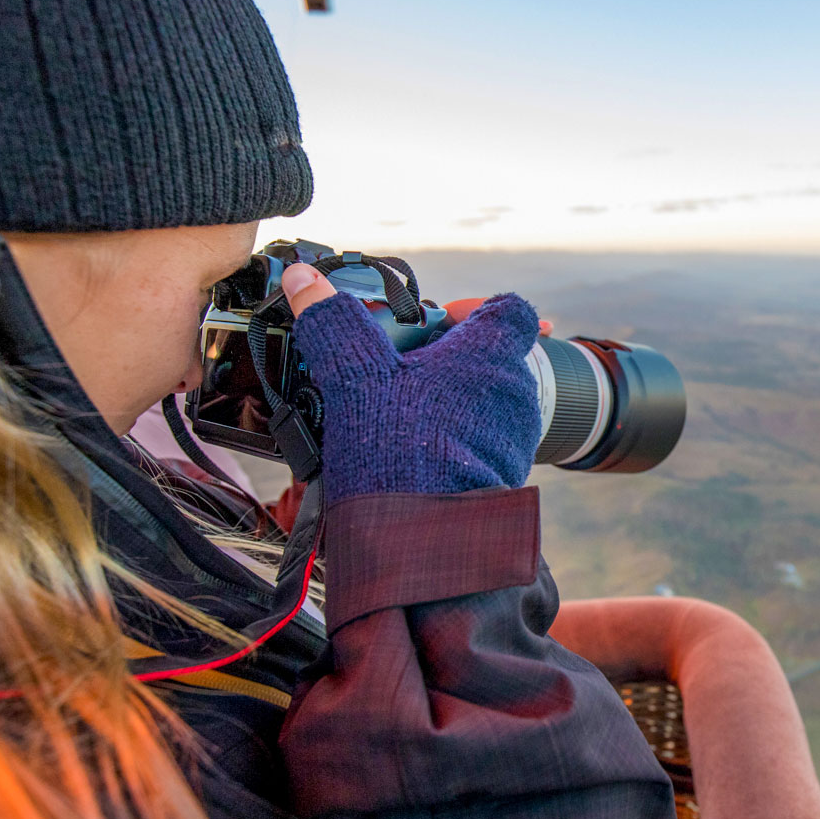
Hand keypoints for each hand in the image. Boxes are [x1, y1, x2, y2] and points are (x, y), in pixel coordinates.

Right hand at [281, 264, 542, 497]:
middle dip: (444, 360)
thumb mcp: (356, 377)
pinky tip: (405, 453)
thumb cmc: (404, 451)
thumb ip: (332, 324)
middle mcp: (514, 393)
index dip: (475, 307)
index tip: (440, 318)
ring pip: (480, 403)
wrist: (426, 537)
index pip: (508, 310)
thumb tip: (305, 281)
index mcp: (490, 354)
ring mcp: (513, 438)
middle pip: (486, 357)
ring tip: (392, 416)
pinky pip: (476, 445)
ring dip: (444, 404)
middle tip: (396, 369)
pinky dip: (447, 443)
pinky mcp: (502, 477)